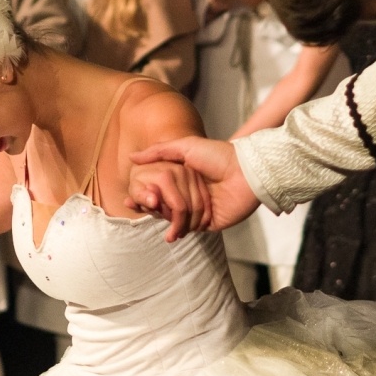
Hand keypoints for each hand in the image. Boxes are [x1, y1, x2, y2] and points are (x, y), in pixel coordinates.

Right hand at [127, 136, 259, 241]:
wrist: (245, 172)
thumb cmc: (218, 156)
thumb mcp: (185, 146)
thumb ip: (158, 151)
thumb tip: (132, 158)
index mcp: (184, 179)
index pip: (160, 191)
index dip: (146, 195)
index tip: (131, 198)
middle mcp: (190, 195)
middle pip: (166, 208)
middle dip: (154, 209)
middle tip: (143, 207)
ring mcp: (200, 210)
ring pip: (176, 221)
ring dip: (168, 219)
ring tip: (158, 215)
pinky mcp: (210, 223)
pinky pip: (191, 229)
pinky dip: (183, 228)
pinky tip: (173, 226)